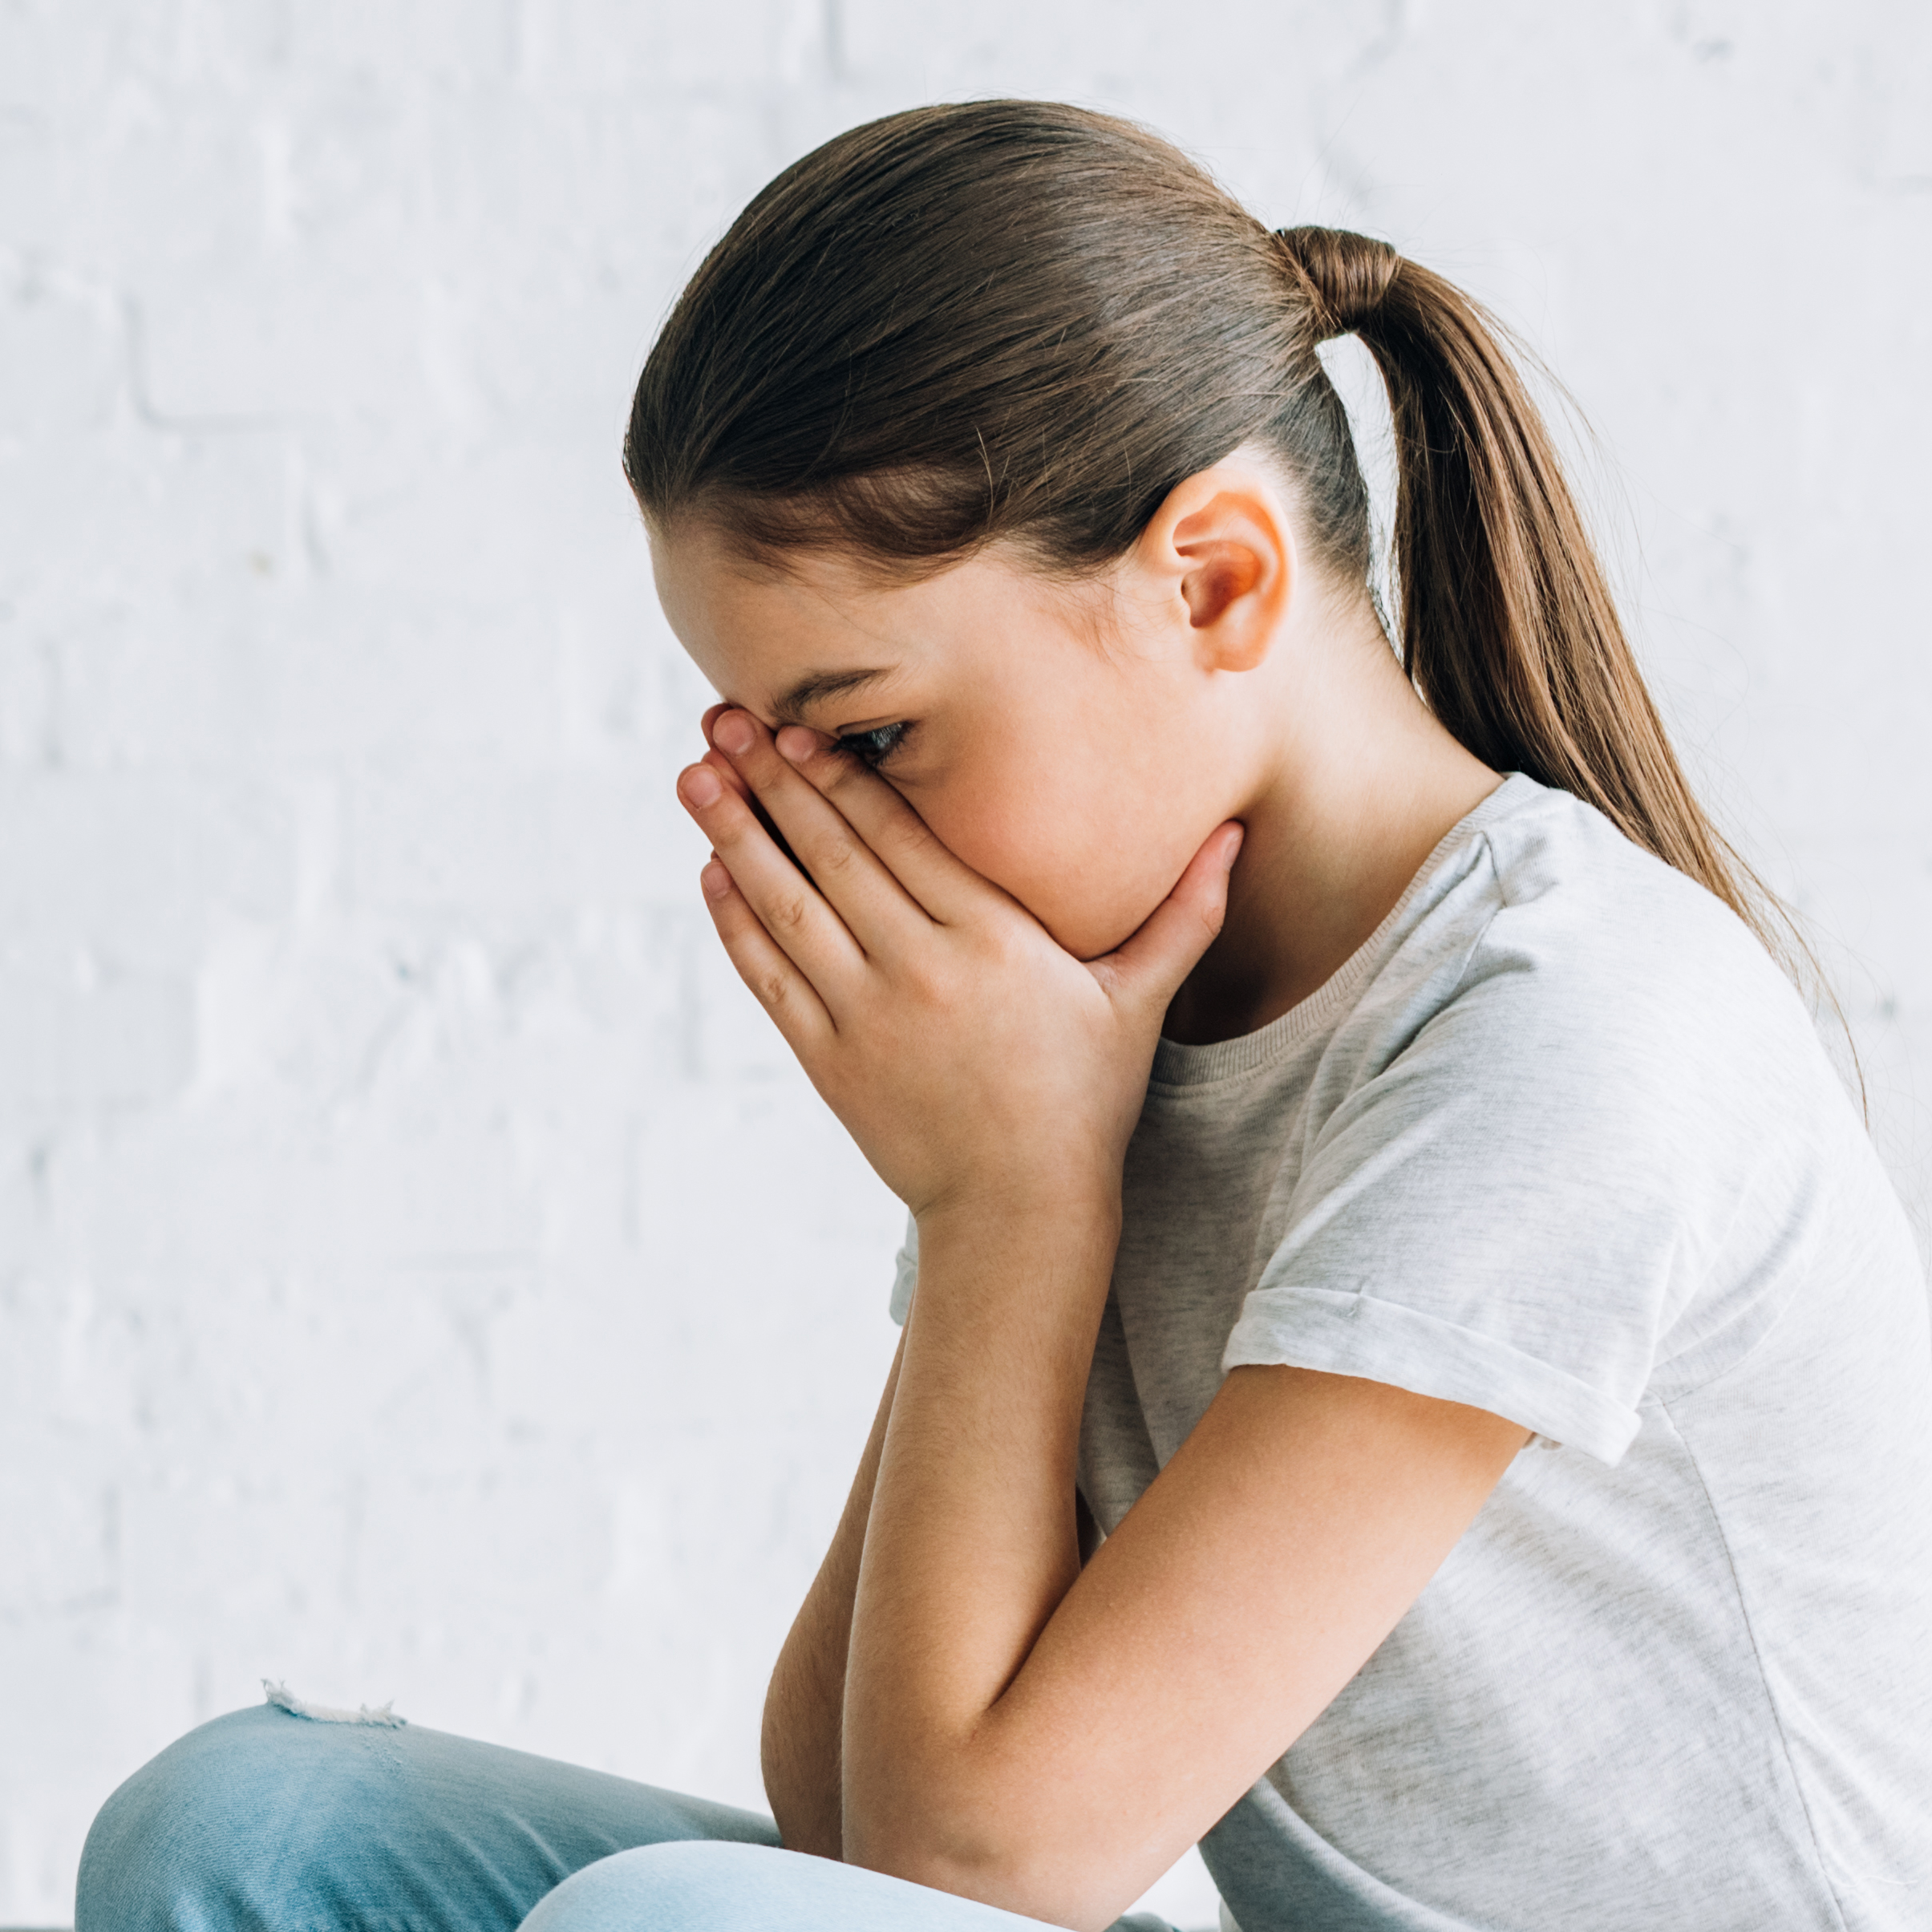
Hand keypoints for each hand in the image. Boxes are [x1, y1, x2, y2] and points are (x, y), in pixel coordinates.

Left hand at [678, 705, 1236, 1216]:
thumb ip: (1183, 912)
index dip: (838, 778)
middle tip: (719, 722)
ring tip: (694, 778)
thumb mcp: (1139, 1001)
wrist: (1019, 1208)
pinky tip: (713, 870)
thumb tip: (1237, 832)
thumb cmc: (1084, 1098)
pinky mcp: (829, 1061)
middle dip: (769, 785)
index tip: (792, 728)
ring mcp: (865, 1017)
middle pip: (831, 856)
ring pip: (786, 909)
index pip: (897, 838)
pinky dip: (737, 922)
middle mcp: (919, 969)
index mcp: (991, 940)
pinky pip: (770, 977)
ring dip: (735, 838)